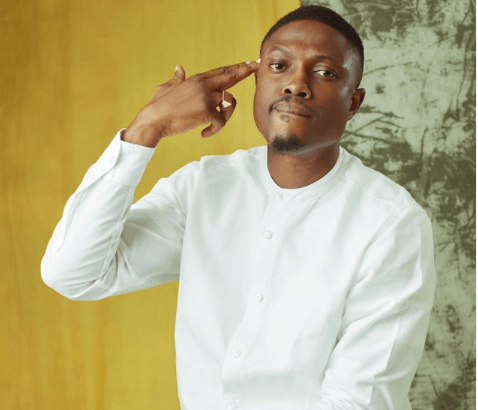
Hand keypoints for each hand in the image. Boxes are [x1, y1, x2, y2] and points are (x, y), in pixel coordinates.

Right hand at [122, 60, 259, 146]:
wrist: (154, 120)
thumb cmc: (158, 106)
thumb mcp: (167, 87)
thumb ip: (177, 78)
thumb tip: (179, 68)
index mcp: (196, 79)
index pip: (221, 71)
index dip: (235, 68)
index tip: (248, 63)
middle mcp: (204, 85)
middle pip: (231, 76)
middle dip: (245, 71)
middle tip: (256, 65)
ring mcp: (207, 97)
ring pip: (230, 103)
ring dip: (226, 115)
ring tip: (213, 124)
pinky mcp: (207, 112)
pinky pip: (221, 121)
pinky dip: (214, 130)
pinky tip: (204, 133)